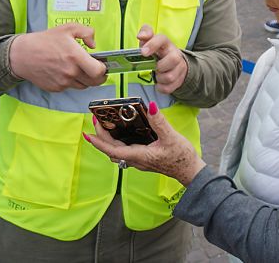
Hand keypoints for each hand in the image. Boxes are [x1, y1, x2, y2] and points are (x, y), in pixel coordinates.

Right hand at [8, 22, 106, 91]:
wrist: (22, 55)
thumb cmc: (44, 41)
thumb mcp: (67, 28)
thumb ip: (86, 32)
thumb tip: (94, 44)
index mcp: (75, 57)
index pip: (98, 71)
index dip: (104, 69)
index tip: (103, 64)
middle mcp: (70, 72)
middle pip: (94, 82)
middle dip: (99, 76)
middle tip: (98, 70)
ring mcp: (63, 82)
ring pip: (83, 86)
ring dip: (86, 79)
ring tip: (81, 69)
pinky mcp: (56, 88)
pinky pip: (70, 87)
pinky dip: (72, 81)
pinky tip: (66, 71)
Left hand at [85, 99, 205, 185]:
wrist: (190, 171)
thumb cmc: (182, 158)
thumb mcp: (171, 137)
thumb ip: (160, 122)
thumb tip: (150, 106)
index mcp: (140, 155)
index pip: (113, 149)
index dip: (98, 142)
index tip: (88, 133)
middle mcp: (136, 160)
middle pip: (112, 150)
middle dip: (101, 137)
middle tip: (97, 121)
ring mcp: (140, 161)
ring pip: (117, 152)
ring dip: (108, 141)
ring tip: (106, 126)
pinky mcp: (144, 159)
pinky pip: (125, 152)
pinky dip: (118, 143)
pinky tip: (123, 134)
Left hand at [138, 25, 188, 93]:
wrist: (175, 64)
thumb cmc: (159, 53)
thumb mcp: (151, 41)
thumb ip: (145, 34)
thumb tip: (141, 35)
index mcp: (166, 44)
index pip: (162, 39)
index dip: (152, 44)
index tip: (143, 52)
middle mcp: (175, 54)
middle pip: (173, 59)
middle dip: (160, 66)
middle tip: (154, 67)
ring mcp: (179, 68)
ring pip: (170, 77)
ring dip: (159, 78)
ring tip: (157, 74)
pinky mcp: (179, 80)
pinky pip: (168, 88)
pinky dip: (161, 87)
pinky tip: (160, 82)